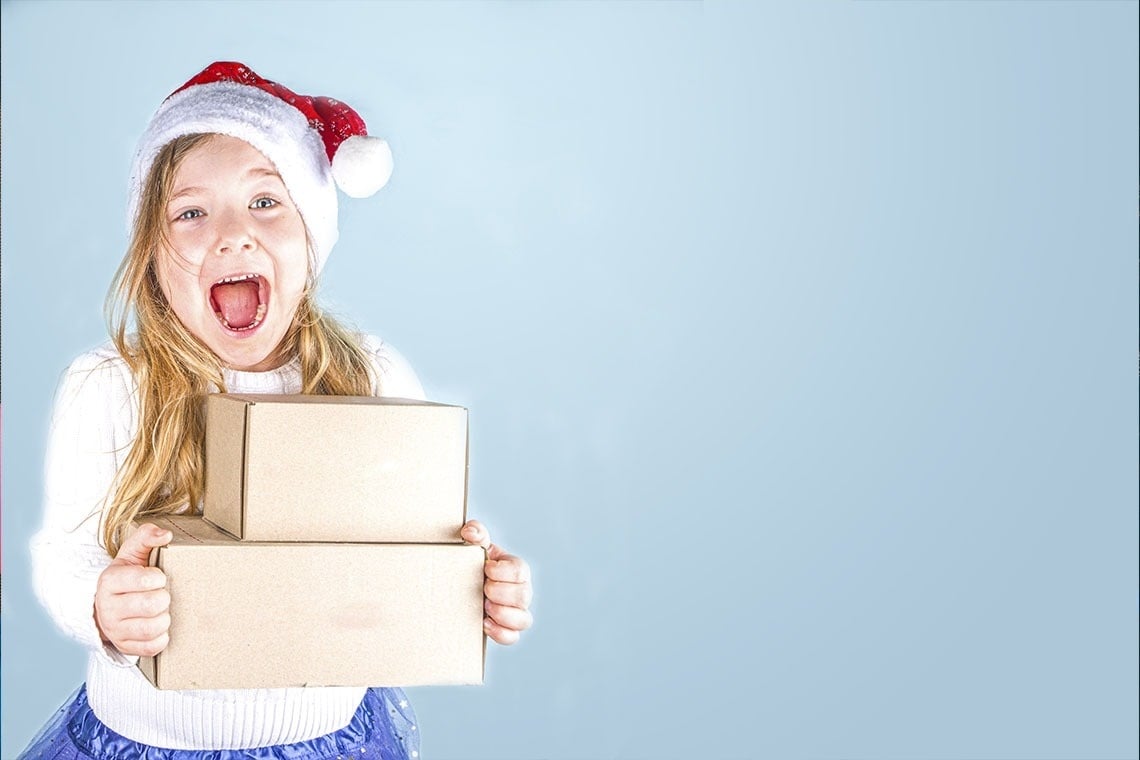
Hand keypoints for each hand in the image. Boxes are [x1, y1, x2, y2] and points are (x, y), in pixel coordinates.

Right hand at [94, 523, 172, 656]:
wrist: (108, 604)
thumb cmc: (127, 576)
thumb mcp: (132, 553)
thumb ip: (146, 537)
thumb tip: (165, 535)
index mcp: (109, 581)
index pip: (143, 580)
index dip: (158, 578)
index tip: (157, 577)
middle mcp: (107, 607)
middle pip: (151, 605)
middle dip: (164, 598)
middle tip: (162, 595)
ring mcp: (114, 630)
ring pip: (152, 628)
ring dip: (164, 618)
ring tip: (161, 611)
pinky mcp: (124, 647)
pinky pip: (152, 647)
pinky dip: (162, 638)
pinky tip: (159, 627)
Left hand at [461, 520, 532, 644]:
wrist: (463, 588)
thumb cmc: (474, 565)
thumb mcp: (475, 548)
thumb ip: (475, 534)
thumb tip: (470, 532)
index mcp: (516, 570)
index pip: (521, 571)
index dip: (505, 571)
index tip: (486, 568)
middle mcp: (521, 592)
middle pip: (523, 596)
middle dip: (501, 593)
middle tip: (484, 588)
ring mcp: (517, 612)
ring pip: (524, 619)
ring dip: (503, 614)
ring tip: (485, 607)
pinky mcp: (508, 630)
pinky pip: (513, 637)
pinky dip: (501, 633)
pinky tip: (485, 624)